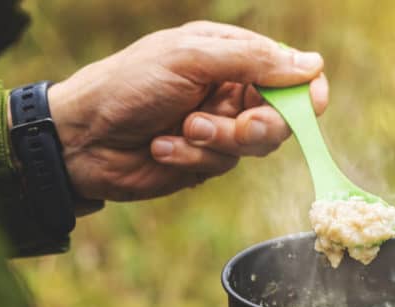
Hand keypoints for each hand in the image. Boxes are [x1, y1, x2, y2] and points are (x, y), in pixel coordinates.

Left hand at [42, 21, 328, 201]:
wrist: (82, 138)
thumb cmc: (128, 85)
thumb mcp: (190, 58)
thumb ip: (252, 61)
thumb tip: (312, 65)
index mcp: (228, 54)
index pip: (287, 71)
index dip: (305, 90)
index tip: (313, 105)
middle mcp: (229, 89)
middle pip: (281, 115)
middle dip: (258, 125)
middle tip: (236, 127)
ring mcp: (219, 127)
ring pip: (255, 145)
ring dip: (218, 141)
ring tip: (182, 131)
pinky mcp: (204, 160)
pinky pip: (223, 165)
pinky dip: (193, 157)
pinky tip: (161, 147)